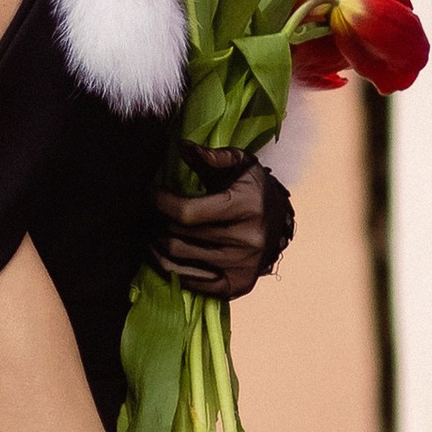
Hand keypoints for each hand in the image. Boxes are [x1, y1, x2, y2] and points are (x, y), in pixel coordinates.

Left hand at [151, 143, 292, 296]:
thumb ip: (212, 156)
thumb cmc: (253, 189)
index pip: (187, 213)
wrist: (281, 222)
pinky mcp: (238, 285)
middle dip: (156, 224)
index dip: (161, 203)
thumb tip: (183, 146)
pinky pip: (192, 283)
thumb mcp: (240, 164)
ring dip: (157, 247)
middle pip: (179, 238)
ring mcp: (242, 266)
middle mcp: (247, 240)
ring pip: (179, 262)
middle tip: (150, 215)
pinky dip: (171, 271)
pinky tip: (163, 255)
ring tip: (150, 234)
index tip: (152, 194)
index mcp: (246, 207)